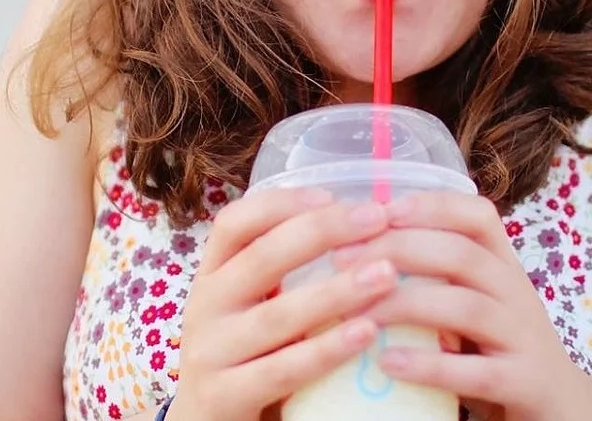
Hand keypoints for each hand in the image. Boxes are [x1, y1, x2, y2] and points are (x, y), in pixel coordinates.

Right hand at [169, 188, 401, 420]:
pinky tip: (366, 334)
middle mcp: (204, 306)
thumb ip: (287, 272)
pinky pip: (282, 369)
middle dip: (324, 232)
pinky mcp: (224, 396)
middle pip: (262, 257)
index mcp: (212, 275)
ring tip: (387, 275)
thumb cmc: (246, 355)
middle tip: (379, 219)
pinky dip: (326, 350)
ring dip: (337, 291)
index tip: (333, 195)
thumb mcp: (253, 306)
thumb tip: (367, 228)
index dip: (283, 203)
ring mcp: (210, 353)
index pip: (235, 223)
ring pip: (278, 315)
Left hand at [332, 191, 591, 420]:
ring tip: (357, 313)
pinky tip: (389, 362)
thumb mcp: (473, 308)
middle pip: (461, 255)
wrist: (566, 410)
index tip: (379, 209)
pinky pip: (477, 372)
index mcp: (505, 268)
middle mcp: (518, 295)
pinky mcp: (525, 384)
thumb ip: (434, 282)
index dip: (430, 206)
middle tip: (342, 260)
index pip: (478, 217)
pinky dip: (429, 365)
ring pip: (466, 307)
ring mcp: (525, 339)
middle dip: (397, 250)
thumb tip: (355, 253)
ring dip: (405, 305)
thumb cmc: (500, 353)